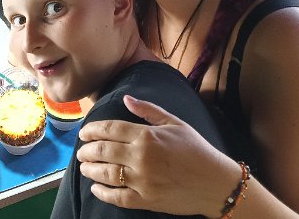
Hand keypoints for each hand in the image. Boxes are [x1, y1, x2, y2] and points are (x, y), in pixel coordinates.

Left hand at [77, 95, 237, 216]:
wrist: (216, 183)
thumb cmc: (197, 150)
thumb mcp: (175, 122)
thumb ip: (148, 110)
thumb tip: (126, 98)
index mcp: (147, 136)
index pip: (110, 129)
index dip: (92, 130)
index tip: (84, 133)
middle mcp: (141, 157)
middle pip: (103, 151)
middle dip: (87, 150)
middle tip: (81, 150)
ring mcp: (142, 181)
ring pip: (105, 174)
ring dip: (90, 169)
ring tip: (84, 166)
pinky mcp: (146, 201)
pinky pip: (117, 198)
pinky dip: (102, 193)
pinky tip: (96, 188)